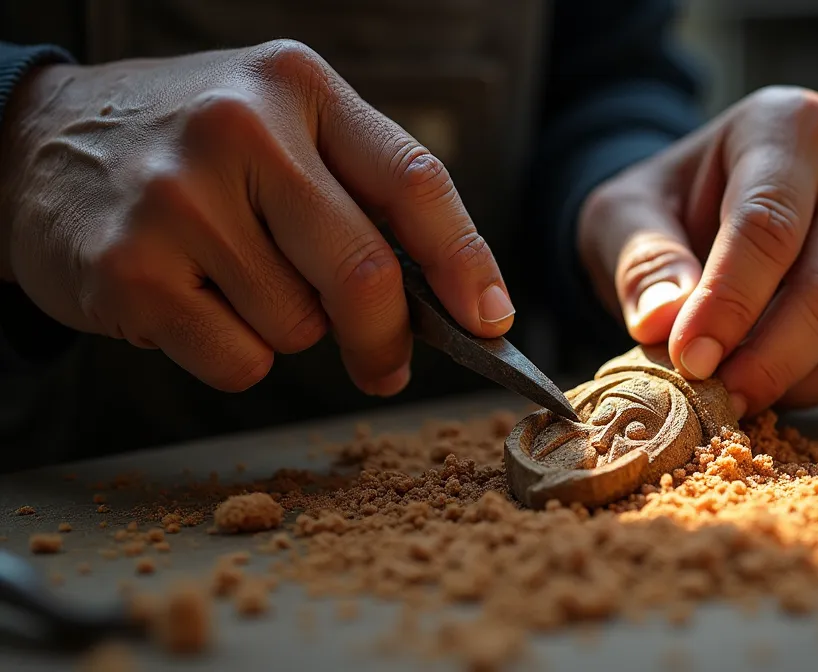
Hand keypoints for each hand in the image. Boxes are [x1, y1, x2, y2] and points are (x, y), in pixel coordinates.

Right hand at [0, 40, 514, 394]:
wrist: (34, 144)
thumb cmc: (190, 146)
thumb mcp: (278, 123)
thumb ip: (360, 189)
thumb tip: (455, 300)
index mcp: (298, 87)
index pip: (413, 181)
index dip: (466, 262)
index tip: (492, 321)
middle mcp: (242, 128)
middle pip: (365, 271)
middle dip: (388, 340)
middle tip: (385, 368)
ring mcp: (180, 198)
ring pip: (299, 325)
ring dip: (289, 330)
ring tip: (234, 279)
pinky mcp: (131, 268)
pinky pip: (240, 360)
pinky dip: (236, 355)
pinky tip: (194, 303)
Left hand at [577, 86, 817, 417]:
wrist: (704, 212)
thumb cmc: (667, 205)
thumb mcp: (624, 216)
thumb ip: (641, 261)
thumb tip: (663, 320)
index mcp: (788, 127)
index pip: (767, 223)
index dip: (728, 300)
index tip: (690, 356)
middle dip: (766, 356)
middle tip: (712, 395)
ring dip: (790, 380)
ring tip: (729, 396)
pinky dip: (813, 388)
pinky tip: (763, 386)